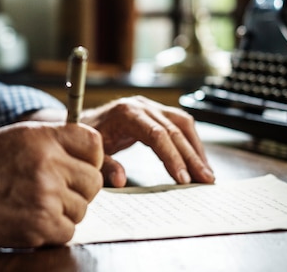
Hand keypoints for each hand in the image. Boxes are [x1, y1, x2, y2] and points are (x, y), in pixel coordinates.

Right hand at [0, 121, 103, 252]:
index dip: (89, 157)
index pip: (92, 143)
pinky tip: (27, 220)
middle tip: (53, 191)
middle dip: (78, 188)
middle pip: (93, 180)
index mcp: (40, 137)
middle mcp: (46, 163)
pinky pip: (68, 230)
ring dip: (63, 211)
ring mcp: (45, 195)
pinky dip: (52, 231)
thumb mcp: (13, 139)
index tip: (78, 166)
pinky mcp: (41, 225)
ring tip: (31, 204)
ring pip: (82, 208)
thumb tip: (92, 151)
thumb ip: (51, 140)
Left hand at [82, 96, 214, 186]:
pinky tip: (197, 159)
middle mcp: (141, 105)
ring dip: (196, 149)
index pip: (157, 134)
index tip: (183, 179)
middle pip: (174, 130)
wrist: (79, 122)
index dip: (172, 157)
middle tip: (205, 180)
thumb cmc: (85, 138)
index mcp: (126, 113)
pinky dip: (191, 141)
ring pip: (182, 124)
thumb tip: (121, 180)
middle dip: (191, 157)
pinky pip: (179, 123)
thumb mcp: (91, 153)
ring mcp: (149, 106)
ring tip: (207, 173)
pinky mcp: (155, 111)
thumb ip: (105, 166)